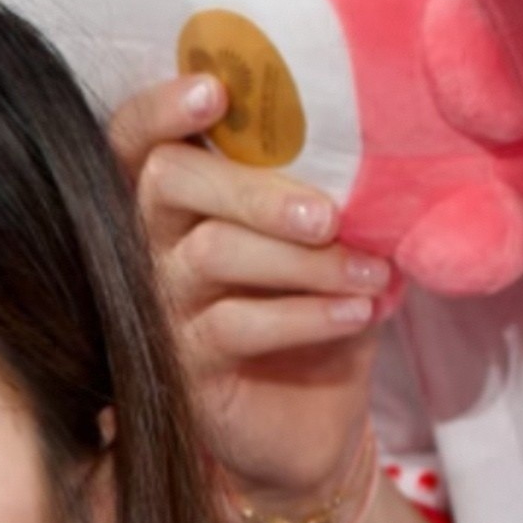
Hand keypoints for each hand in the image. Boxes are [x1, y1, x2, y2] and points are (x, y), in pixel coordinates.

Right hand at [105, 70, 390, 504]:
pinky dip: (305, 315)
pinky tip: (358, 314)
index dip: (160, 107)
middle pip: (168, 181)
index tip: (215, 92)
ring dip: (303, 260)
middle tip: (328, 215)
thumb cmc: (316, 319)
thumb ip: (332, 198)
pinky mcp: (182, 365)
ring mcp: (162, 305)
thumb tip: (386, 153)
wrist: (312, 431)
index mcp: (182, 200)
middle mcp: (154, 243)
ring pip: (210, 252)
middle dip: (253, 188)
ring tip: (371, 273)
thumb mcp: (330, 250)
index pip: (136, 137)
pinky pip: (232, 325)